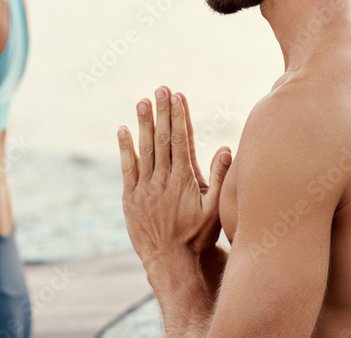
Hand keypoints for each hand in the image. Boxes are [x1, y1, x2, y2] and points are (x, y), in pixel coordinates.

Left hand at [118, 86, 230, 268]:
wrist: (169, 261)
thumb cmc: (196, 236)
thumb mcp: (215, 209)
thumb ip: (221, 179)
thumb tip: (226, 150)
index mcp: (184, 179)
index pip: (181, 140)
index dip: (179, 116)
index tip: (177, 96)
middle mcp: (163, 179)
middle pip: (162, 139)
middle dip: (162, 112)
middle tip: (160, 89)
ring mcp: (145, 188)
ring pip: (144, 150)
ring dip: (143, 124)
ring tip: (142, 102)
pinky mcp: (130, 198)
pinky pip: (127, 168)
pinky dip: (125, 148)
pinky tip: (123, 130)